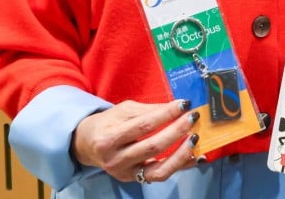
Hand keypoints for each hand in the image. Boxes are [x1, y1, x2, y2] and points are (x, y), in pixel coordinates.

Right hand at [71, 99, 200, 183]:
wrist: (88, 144)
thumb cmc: (108, 123)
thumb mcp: (124, 110)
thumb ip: (149, 110)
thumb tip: (177, 107)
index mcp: (109, 138)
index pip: (143, 125)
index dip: (166, 114)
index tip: (184, 104)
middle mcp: (116, 159)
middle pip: (153, 147)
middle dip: (177, 130)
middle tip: (193, 117)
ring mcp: (126, 173)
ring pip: (159, 169)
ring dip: (182, 153)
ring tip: (195, 137)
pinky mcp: (135, 180)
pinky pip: (161, 175)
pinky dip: (181, 166)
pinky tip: (196, 156)